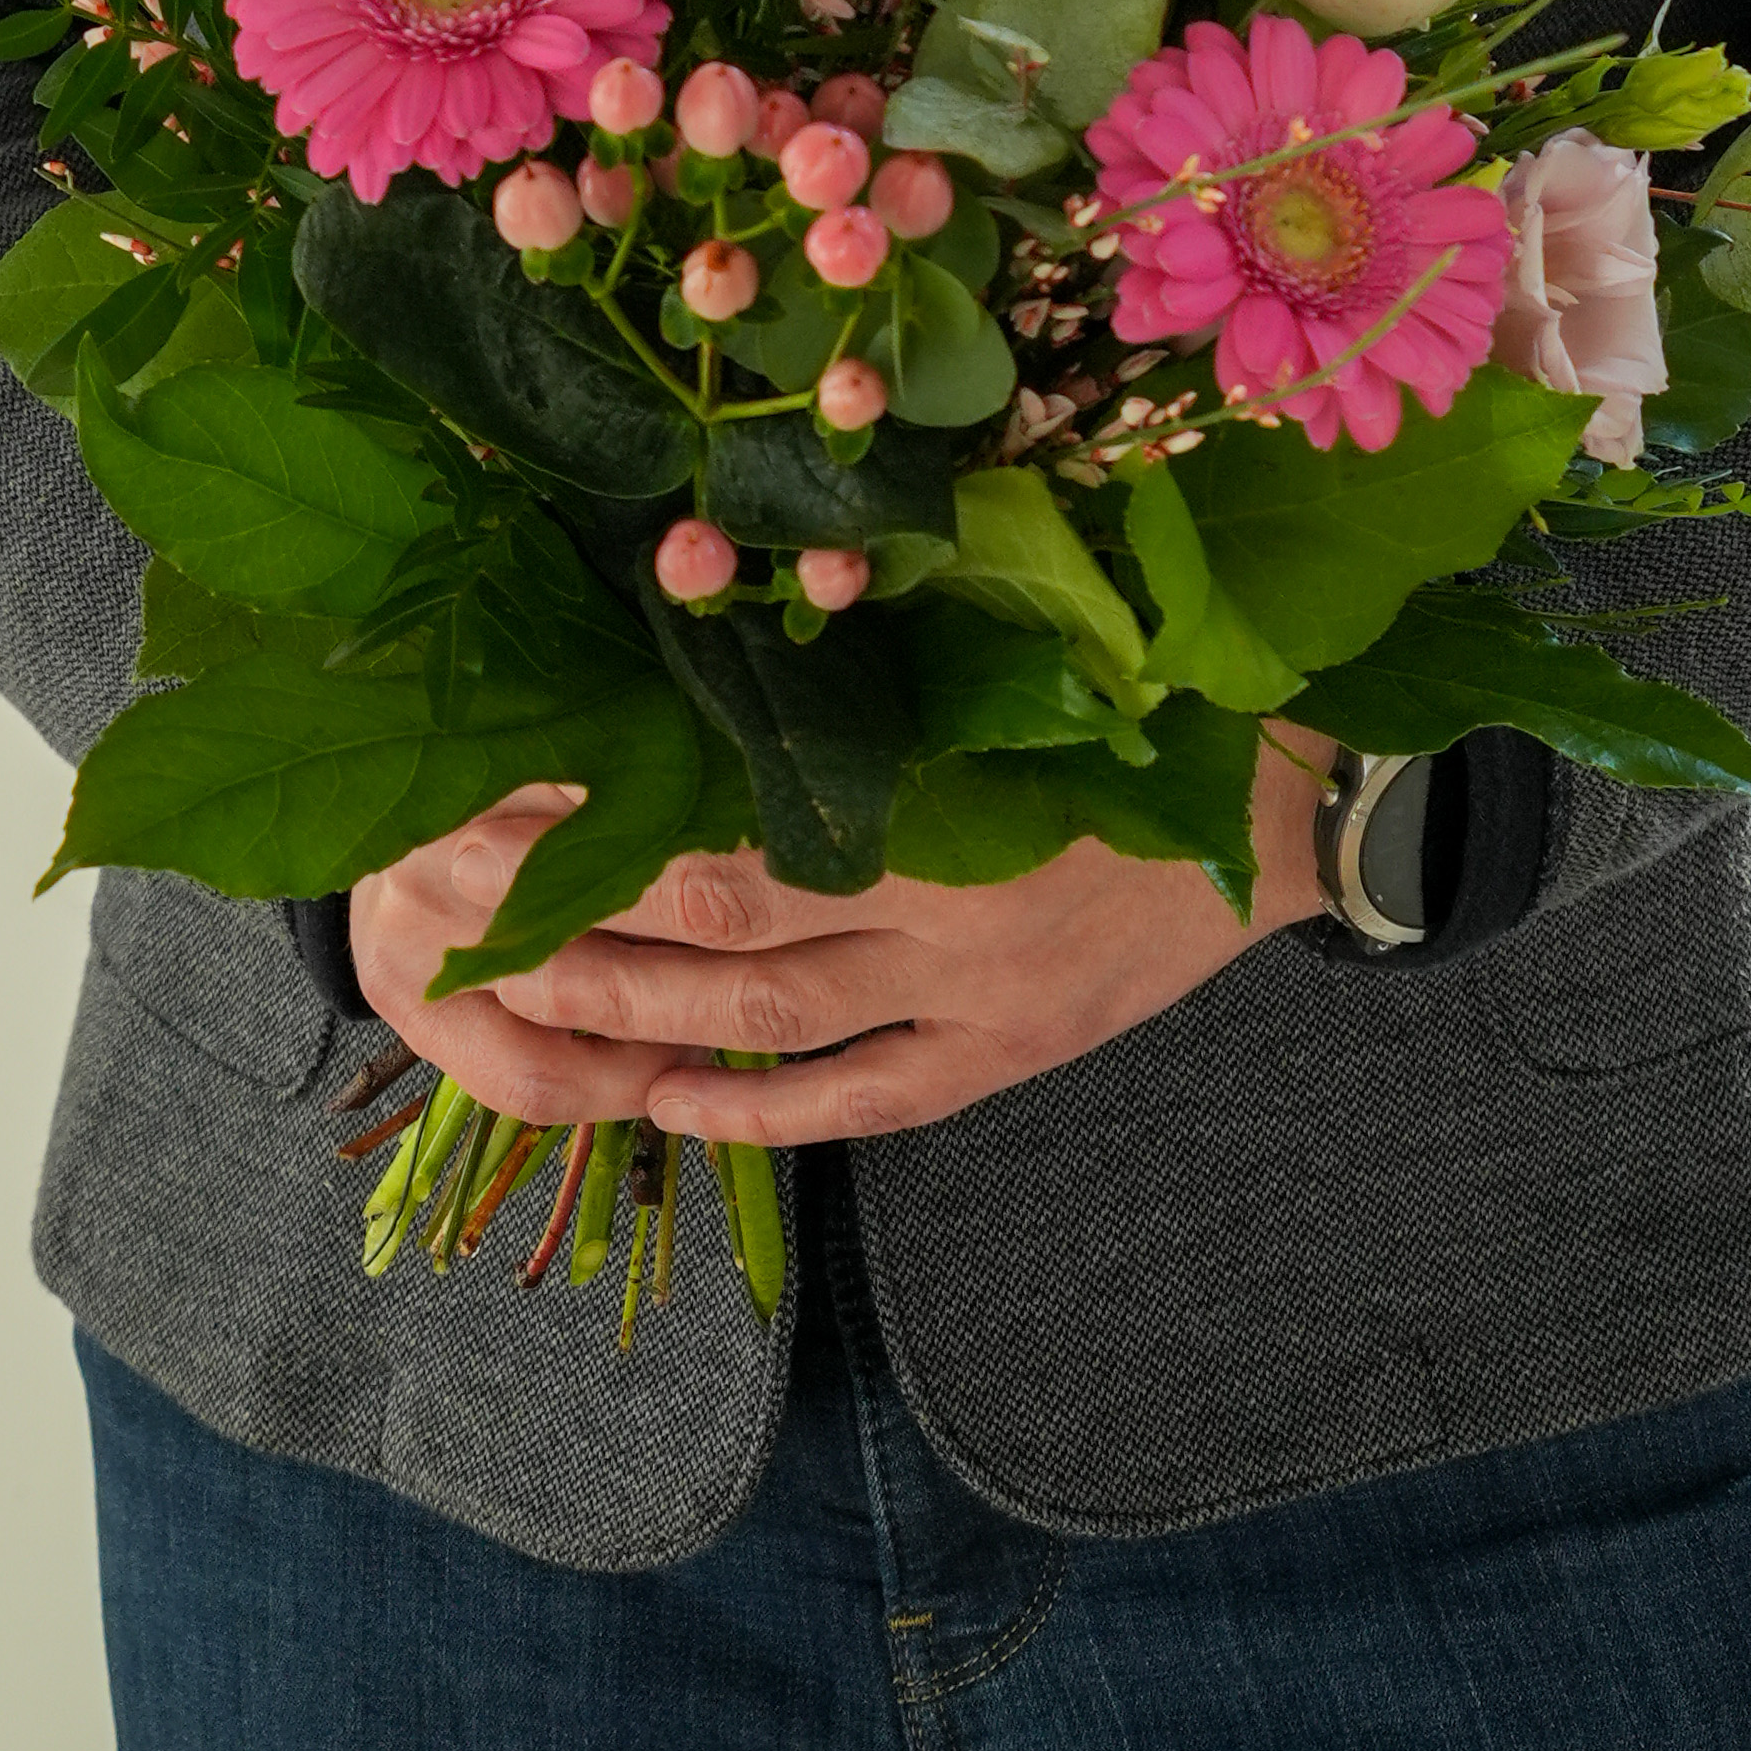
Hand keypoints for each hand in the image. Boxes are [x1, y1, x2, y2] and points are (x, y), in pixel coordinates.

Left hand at [355, 738, 1326, 1152]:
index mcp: (938, 778)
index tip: (494, 780)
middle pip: (721, 922)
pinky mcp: (1013, 1051)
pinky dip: (762, 1115)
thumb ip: (872, 670)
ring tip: (525, 995)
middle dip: (578, 914)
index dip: (600, 807)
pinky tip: (670, 1108)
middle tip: (457, 898)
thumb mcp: (1007, 652)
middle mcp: (945, 896)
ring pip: (774, 1021)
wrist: (1293, 792)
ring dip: (637, 1018)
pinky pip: (867, 1100)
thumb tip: (708, 635)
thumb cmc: (1133, 689)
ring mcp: (979, 990)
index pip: (724, 804)